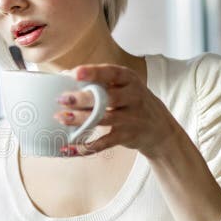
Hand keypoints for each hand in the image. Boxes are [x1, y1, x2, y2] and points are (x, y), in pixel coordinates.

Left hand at [54, 64, 180, 158]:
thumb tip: (65, 75)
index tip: (76, 73)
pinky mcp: (126, 136)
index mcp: (129, 79)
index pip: (112, 73)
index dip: (94, 73)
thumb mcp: (124, 85)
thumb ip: (101, 81)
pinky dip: (86, 147)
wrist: (158, 127)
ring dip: (80, 119)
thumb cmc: (130, 100)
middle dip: (83, 98)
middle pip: (106, 97)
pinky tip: (69, 147)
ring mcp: (131, 118)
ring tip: (61, 117)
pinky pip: (104, 143)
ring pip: (103, 119)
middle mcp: (132, 97)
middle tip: (62, 99)